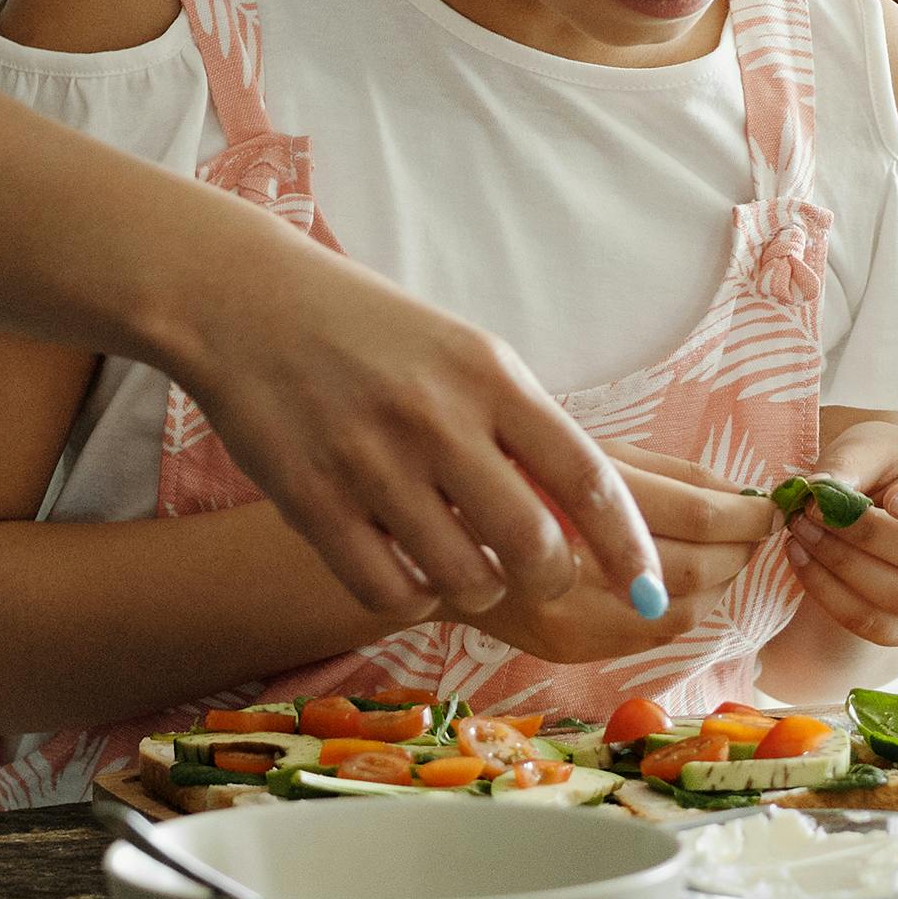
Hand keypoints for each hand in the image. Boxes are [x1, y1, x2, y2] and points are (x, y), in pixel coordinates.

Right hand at [162, 223, 664, 623]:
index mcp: (490, 374)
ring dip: (475, 586)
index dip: (630, 546)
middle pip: (535, 546)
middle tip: (537, 573)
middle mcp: (437, 419)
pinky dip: (408, 595)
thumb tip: (589, 526)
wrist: (246, 303)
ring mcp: (372, 463)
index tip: (651, 586)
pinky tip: (402, 566)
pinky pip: (388, 591)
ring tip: (459, 560)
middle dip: (550, 578)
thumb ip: (521, 429)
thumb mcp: (463, 355)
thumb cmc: (371, 332)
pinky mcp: (312, 502)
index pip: (589, 477)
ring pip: (465, 578)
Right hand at [465, 449, 772, 669]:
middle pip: (692, 568)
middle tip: (755, 529)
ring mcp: (561, 615)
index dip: (743, 513)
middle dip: (739, 550)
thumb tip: (737, 496)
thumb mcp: (586, 445)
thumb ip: (664, 474)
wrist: (422, 530)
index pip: (692, 512)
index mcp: (573, 487)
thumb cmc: (511, 468)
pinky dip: (684, 609)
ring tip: (725, 554)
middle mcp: (565, 558)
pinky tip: (685, 584)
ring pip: (679, 612)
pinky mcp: (559, 647)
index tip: (768, 506)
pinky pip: (648, 637)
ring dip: (718, 584)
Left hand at [794, 418, 897, 641]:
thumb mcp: (872, 445)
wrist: (883, 502)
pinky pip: (881, 627)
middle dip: (869, 537)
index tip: (891, 497)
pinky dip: (834, 597)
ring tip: (802, 534)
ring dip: (845, 568)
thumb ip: (848, 464)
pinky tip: (803, 562)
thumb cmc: (890, 466)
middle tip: (815, 512)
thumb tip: (817, 493)